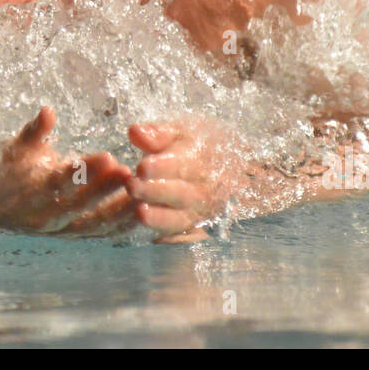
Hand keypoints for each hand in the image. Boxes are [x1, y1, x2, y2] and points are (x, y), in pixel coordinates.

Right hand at [0, 106, 136, 234]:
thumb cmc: (13, 170)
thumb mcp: (19, 147)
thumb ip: (35, 130)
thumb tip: (48, 110)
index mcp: (33, 189)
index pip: (60, 180)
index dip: (84, 170)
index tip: (109, 156)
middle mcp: (46, 214)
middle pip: (79, 204)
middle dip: (106, 189)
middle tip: (131, 173)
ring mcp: (61, 229)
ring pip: (93, 224)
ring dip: (119, 211)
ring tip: (145, 194)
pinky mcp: (74, 237)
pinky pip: (100, 235)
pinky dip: (121, 226)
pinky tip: (143, 213)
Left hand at [126, 118, 244, 243]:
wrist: (236, 170)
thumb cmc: (200, 146)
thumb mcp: (182, 131)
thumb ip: (158, 134)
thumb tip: (134, 131)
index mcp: (197, 159)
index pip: (179, 165)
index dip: (160, 168)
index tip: (141, 167)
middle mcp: (201, 188)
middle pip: (179, 193)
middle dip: (155, 191)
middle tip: (132, 186)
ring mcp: (200, 212)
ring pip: (181, 219)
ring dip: (161, 218)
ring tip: (141, 213)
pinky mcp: (196, 230)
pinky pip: (184, 237)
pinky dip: (170, 238)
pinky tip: (152, 236)